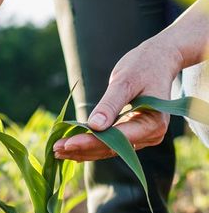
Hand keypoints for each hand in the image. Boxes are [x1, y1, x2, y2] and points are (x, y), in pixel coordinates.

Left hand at [53, 39, 183, 160]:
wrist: (158, 60)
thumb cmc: (143, 67)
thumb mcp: (125, 81)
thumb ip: (110, 104)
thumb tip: (94, 127)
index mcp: (153, 123)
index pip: (117, 138)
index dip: (91, 142)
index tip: (67, 144)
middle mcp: (150, 135)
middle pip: (111, 148)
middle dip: (82, 149)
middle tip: (55, 149)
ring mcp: (142, 137)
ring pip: (108, 149)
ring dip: (82, 151)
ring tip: (57, 151)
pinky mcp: (132, 134)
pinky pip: (109, 143)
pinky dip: (90, 145)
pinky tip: (70, 149)